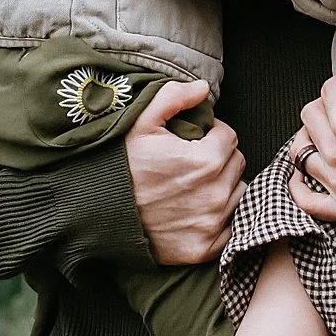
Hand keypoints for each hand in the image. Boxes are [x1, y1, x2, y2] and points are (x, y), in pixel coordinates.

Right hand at [125, 81, 244, 264]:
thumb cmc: (121, 165)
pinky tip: (198, 210)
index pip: (229, 137)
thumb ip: (174, 97)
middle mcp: (215, 194)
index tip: (193, 141)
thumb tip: (204, 88)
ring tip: (194, 186)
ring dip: (223, 186)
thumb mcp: (141, 122)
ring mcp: (211, 224)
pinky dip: (221, 218)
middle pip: (236, 164)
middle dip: (219, 159)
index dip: (211, 135)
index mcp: (206, 160)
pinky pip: (231, 226)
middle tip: (192, 163)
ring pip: (237, 193)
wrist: (99, 213)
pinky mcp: (205, 248)